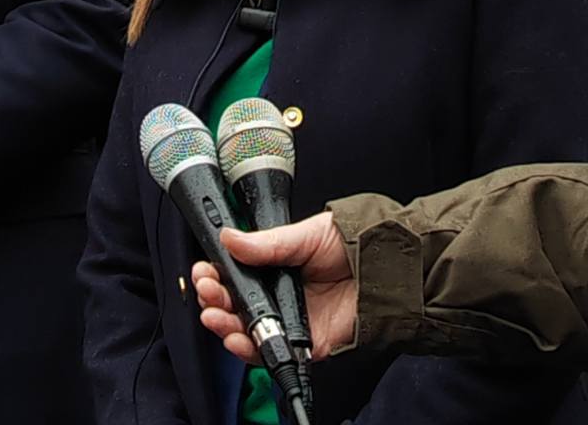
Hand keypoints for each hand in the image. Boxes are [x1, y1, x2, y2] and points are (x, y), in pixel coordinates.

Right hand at [193, 212, 355, 360]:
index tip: (204, 270)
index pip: (237, 274)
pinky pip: (272, 353)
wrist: (384, 270)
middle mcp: (279, 294)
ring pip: (247, 329)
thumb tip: (228, 237)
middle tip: (208, 290)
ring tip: (215, 314)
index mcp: (275, 265)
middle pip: (237, 303)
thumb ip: (265, 243)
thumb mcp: (303, 235)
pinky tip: (237, 338)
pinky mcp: (305, 344)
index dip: (216, 274)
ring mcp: (290, 320)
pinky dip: (250, 350)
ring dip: (225, 323)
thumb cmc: (349, 245)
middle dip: (215, 298)